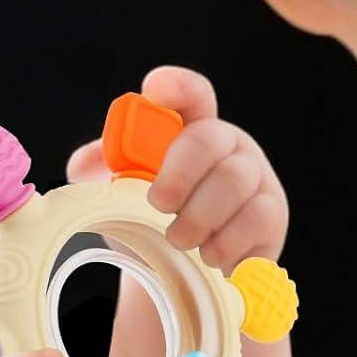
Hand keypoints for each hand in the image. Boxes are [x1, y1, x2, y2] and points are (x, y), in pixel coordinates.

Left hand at [68, 66, 287, 270]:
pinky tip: (209, 256)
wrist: (187, 270)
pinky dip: (226, 241)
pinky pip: (255, 218)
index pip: (190, 93)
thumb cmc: (152, 216)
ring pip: (233, 181)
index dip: (176, 86)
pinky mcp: (271, 211)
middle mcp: (225, 143)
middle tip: (158, 204)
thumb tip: (85, 164)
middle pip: (208, 139)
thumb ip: (99, 171)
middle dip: (178, 173)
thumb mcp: (120, 191)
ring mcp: (253, 174)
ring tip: (179, 240)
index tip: (154, 90)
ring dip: (199, 215)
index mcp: (188, 127)